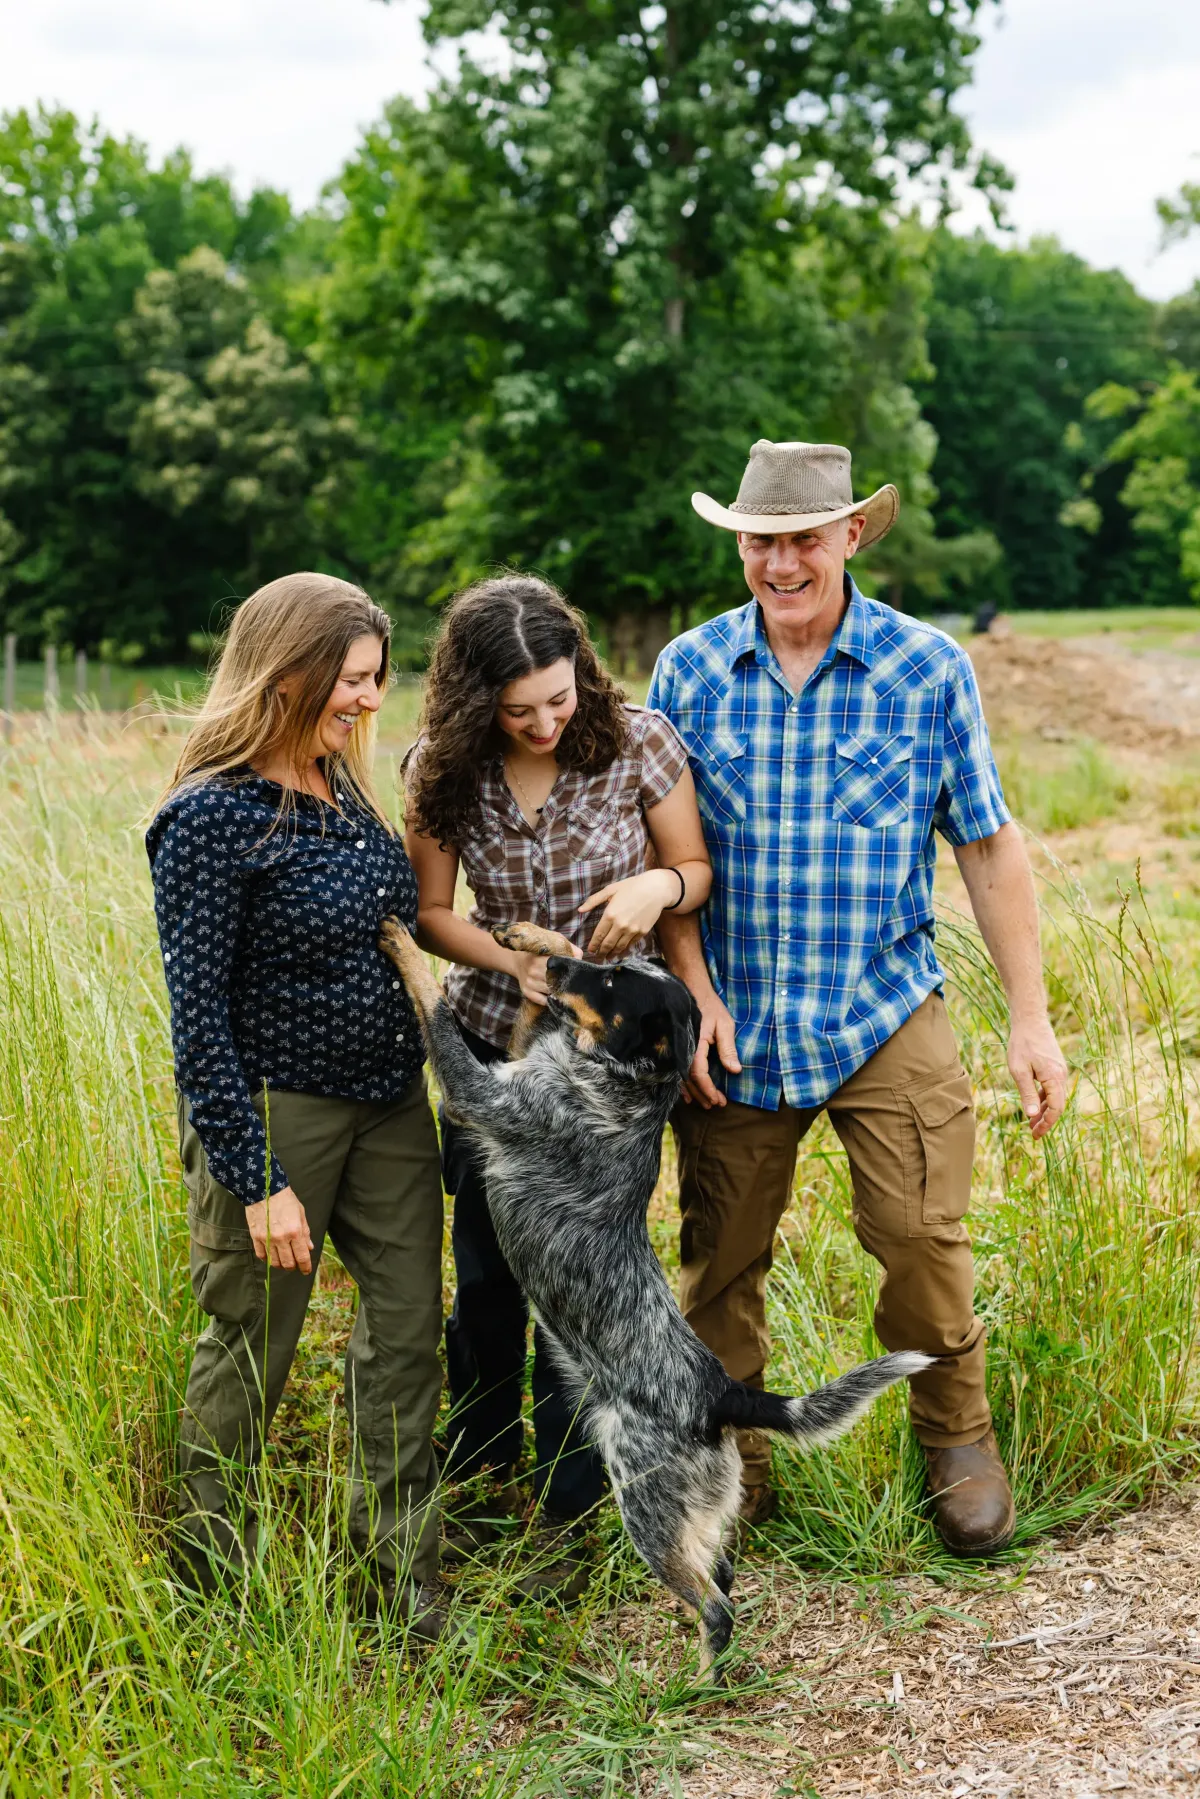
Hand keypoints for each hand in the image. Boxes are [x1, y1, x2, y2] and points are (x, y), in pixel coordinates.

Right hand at [244, 1186, 313, 1272]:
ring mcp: (267, 1239)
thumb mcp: (301, 1214)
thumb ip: (305, 1232)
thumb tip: (309, 1247)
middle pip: (288, 1263)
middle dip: (293, 1266)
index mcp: (295, 1232)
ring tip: (284, 1260)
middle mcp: (281, 1238)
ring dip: (281, 1264)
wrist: (264, 1190)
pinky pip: (261, 1255)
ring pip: (274, 1262)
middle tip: (295, 1264)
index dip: (305, 1267)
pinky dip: (267, 1258)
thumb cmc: (285, 1200)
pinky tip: (272, 1255)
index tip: (306, 1270)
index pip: (302, 1257)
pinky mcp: (256, 1237)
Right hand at [510, 944, 581, 1005]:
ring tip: (564, 990)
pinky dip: (550, 1000)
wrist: (518, 962)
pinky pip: (543, 1001)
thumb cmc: (540, 954)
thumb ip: (570, 949)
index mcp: (541, 958)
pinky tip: (554, 996)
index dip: (569, 973)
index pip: (560, 968)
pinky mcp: (526, 992)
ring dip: (558, 992)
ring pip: (550, 992)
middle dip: (565, 984)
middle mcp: (534, 971)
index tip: (575, 975)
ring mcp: (530, 982)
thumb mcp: (553, 946)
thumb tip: (579, 959)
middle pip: (556, 982)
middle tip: (573, 985)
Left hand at [579, 869, 678, 958]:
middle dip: (601, 953)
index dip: (593, 945)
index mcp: (610, 914)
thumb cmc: (632, 886)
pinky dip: (624, 950)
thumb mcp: (610, 889)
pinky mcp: (642, 932)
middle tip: (597, 958)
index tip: (590, 950)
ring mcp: (632, 930)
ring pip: (619, 947)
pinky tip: (620, 952)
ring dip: (612, 954)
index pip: (599, 935)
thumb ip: (593, 900)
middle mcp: (620, 925)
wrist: (656, 889)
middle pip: (608, 944)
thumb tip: (580, 910)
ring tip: (607, 958)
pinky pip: (631, 944)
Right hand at [681, 990, 741, 1108]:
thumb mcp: (724, 1025)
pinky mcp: (677, 1048)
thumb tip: (735, 1070)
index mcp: (694, 1044)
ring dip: (693, 1092)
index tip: (718, 1100)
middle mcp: (682, 1049)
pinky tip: (689, 1093)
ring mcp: (677, 1049)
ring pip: (681, 1077)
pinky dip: (683, 1084)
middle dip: (702, 1094)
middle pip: (688, 1079)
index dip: (708, 1089)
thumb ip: (728, 1048)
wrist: (691, 989)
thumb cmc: (710, 1006)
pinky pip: (677, 1070)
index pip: (698, 1073)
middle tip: (715, 1105)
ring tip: (704, 1103)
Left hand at [1007, 1015, 1068, 1139]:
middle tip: (1033, 1135)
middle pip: (1057, 1105)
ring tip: (1031, 1124)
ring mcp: (1060, 1070)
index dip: (1047, 1123)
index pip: (1056, 1108)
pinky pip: (1053, 1088)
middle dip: (1046, 1121)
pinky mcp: (1055, 1067)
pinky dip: (1045, 1099)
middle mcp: (1061, 1075)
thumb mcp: (1019, 1071)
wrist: (1030, 1020)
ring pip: (1056, 1097)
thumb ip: (1027, 1093)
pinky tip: (1035, 1105)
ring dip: (1045, 1111)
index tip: (1036, 1135)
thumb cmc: (1022, 1044)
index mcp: (1055, 1077)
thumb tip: (1033, 1115)